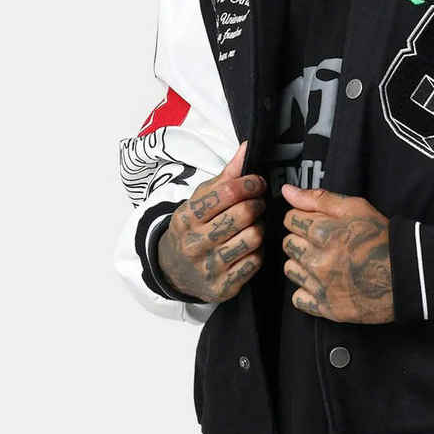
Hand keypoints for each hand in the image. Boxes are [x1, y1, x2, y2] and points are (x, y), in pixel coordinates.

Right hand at [157, 140, 266, 301]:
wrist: (173, 269)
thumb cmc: (195, 226)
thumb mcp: (201, 198)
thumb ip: (227, 174)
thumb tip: (248, 146)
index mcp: (186, 216)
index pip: (226, 192)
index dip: (249, 183)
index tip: (257, 182)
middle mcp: (194, 243)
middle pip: (242, 215)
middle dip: (257, 204)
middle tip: (258, 203)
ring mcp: (208, 267)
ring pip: (252, 238)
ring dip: (260, 227)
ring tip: (255, 224)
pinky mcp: (222, 287)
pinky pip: (254, 262)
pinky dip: (259, 251)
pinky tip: (252, 246)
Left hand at [280, 185, 393, 323]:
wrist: (406, 275)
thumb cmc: (382, 239)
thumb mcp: (355, 207)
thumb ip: (318, 198)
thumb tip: (288, 191)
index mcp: (323, 233)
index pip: (290, 219)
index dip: (304, 217)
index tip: (316, 222)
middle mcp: (317, 260)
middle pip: (288, 244)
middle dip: (302, 239)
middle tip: (324, 240)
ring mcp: (320, 286)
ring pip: (290, 270)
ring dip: (302, 263)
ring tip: (325, 260)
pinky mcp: (325, 307)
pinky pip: (298, 298)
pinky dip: (307, 290)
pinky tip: (323, 281)